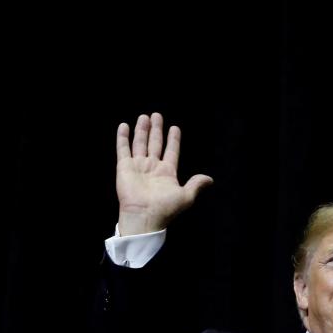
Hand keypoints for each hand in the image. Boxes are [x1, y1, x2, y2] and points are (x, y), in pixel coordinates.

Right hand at [116, 113, 213, 235]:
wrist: (144, 217)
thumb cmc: (165, 208)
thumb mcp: (186, 196)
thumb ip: (196, 185)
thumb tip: (210, 180)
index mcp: (167, 172)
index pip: (171, 151)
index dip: (173, 140)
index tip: (175, 128)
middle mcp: (152, 167)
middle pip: (155, 144)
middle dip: (156, 130)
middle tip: (156, 115)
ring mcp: (138, 166)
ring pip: (140, 143)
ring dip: (142, 130)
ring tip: (144, 116)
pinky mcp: (124, 167)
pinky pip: (123, 149)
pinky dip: (123, 138)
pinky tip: (124, 126)